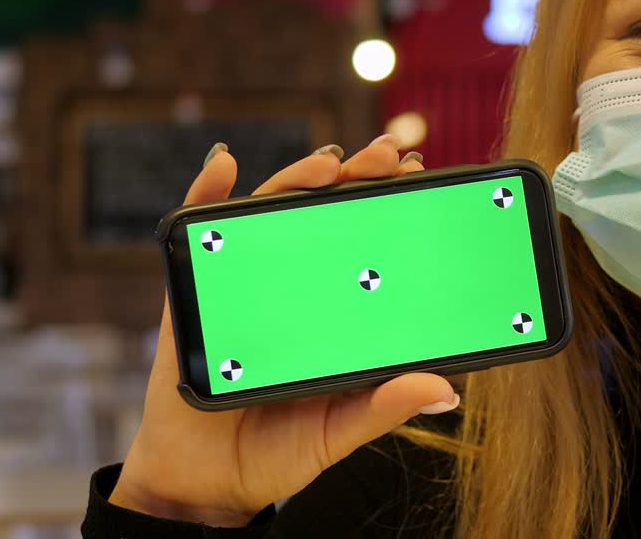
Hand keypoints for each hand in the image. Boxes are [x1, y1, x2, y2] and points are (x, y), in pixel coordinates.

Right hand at [109, 137, 452, 526]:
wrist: (207, 484)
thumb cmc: (279, 452)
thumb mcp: (342, 429)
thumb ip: (386, 407)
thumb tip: (446, 392)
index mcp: (333, 309)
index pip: (367, 242)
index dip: (391, 205)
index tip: (421, 175)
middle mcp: (292, 285)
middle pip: (324, 215)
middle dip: (356, 177)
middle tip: (386, 156)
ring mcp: (244, 282)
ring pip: (270, 214)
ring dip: (297, 178)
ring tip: (328, 164)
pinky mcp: (193, 294)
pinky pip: (196, 234)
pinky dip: (205, 193)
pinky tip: (224, 165)